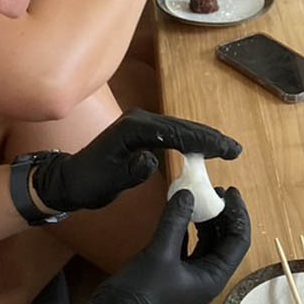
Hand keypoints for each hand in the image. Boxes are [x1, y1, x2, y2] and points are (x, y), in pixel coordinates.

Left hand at [31, 110, 239, 213]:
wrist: (68, 181)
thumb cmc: (87, 184)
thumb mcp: (108, 183)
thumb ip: (132, 171)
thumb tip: (152, 160)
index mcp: (133, 128)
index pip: (175, 132)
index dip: (202, 141)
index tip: (224, 149)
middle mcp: (140, 120)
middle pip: (182, 127)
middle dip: (209, 138)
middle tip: (234, 150)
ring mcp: (141, 124)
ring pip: (180, 129)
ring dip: (203, 139)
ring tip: (226, 150)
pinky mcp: (143, 132)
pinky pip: (173, 135)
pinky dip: (191, 142)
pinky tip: (204, 150)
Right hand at [80, 187, 250, 303]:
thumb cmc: (140, 294)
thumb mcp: (161, 252)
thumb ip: (176, 220)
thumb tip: (188, 193)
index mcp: (213, 277)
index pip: (239, 241)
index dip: (238, 214)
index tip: (230, 192)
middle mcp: (206, 276)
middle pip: (225, 239)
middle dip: (222, 214)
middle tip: (215, 191)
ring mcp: (190, 273)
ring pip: (207, 240)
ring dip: (205, 219)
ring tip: (200, 197)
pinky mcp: (174, 269)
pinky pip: (188, 243)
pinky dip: (187, 226)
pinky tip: (181, 210)